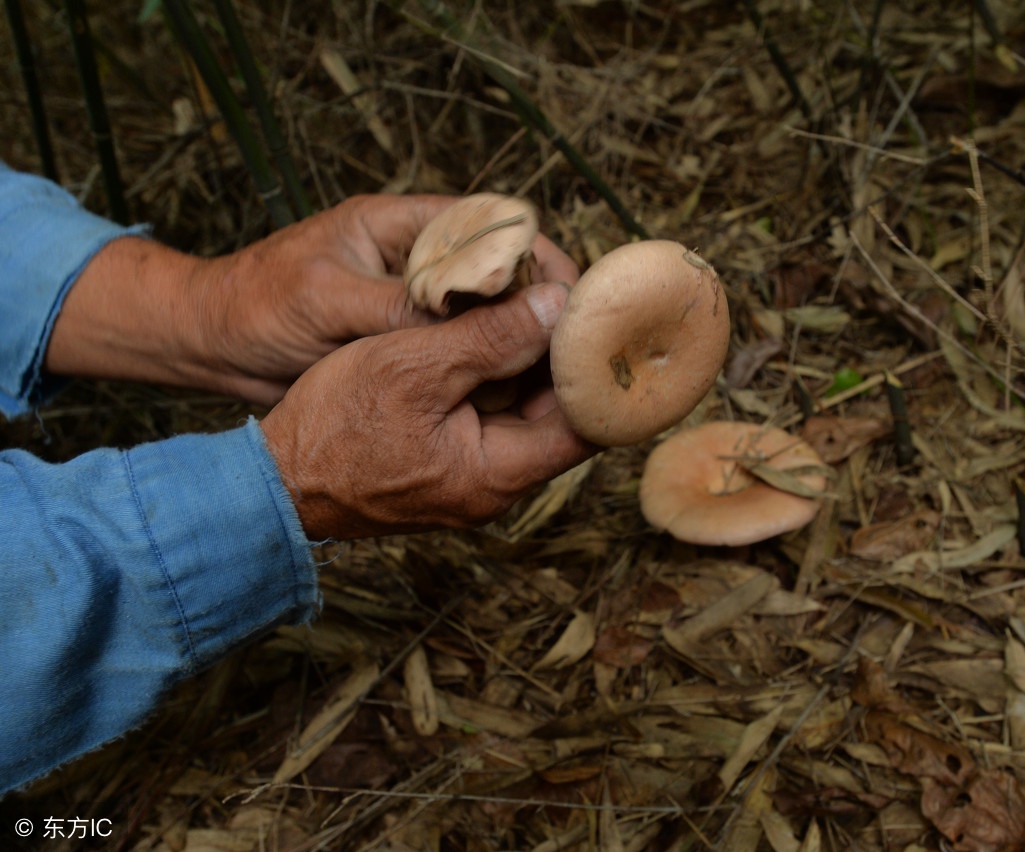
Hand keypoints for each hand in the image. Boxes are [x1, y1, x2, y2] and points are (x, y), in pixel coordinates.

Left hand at [46, 194, 578, 403]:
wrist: (209, 346)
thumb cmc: (256, 309)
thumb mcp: (330, 306)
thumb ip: (408, 307)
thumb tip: (488, 316)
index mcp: (403, 224)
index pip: (494, 224)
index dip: (539, 258)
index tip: (572, 299)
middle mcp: (418, 258)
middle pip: (503, 272)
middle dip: (541, 308)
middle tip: (577, 352)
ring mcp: (415, 299)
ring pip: (489, 316)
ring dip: (519, 344)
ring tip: (555, 381)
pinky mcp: (408, 339)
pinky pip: (464, 350)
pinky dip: (489, 371)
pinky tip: (512, 399)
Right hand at [260, 281, 597, 538]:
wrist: (274, 481)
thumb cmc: (333, 426)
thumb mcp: (411, 366)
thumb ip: (489, 338)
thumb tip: (555, 306)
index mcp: (498, 474)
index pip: (585, 423)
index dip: (593, 367)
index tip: (593, 315)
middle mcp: (496, 487)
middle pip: (558, 416)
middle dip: (560, 356)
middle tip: (558, 295)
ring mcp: (473, 480)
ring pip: (524, 415)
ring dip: (527, 363)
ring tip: (526, 302)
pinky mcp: (450, 468)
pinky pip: (492, 420)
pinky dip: (496, 379)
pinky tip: (488, 334)